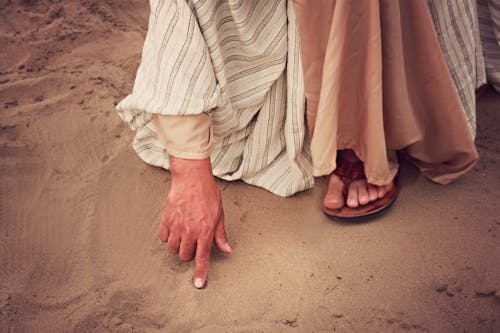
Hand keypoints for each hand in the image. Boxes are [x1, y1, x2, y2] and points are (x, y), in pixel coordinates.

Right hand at [159, 156, 230, 288]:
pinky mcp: (166, 219)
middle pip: (184, 256)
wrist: (192, 178)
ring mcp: (176, 226)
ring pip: (172, 248)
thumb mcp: (219, 214)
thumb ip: (220, 235)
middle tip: (193, 243)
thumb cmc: (208, 194)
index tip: (198, 284)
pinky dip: (168, 236)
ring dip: (177, 246)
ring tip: (183, 235)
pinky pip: (163, 237)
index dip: (200, 273)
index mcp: (205, 231)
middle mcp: (190, 231)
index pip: (202, 258)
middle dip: (188, 254)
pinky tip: (174, 228)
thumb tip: (226, 249)